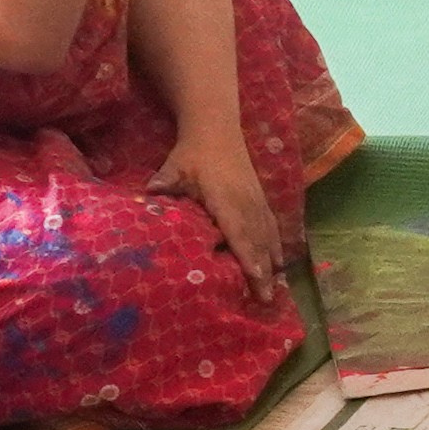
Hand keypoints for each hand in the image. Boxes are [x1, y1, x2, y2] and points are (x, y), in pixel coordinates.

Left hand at [156, 131, 290, 299]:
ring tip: (274, 289)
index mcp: (226, 198)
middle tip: (266, 299)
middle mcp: (246, 202)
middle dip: (263, 271)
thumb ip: (166, 181)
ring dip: (272, 263)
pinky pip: (272, 226)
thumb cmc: (193, 152)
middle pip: (257, 241)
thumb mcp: (176, 166)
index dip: (247, 254)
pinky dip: (276, 246)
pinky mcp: (260, 198)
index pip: (238, 231)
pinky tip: (280, 263)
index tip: (255, 276)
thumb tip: (148, 193)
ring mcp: (256, 200)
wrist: (216, 129)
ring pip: (267, 236)